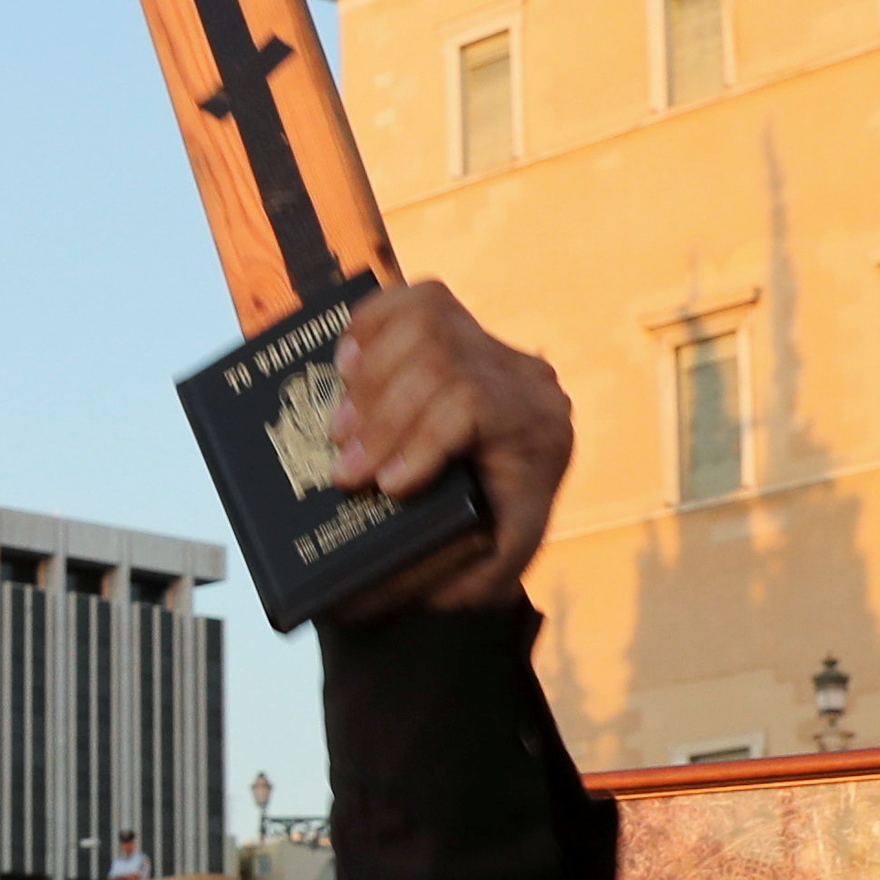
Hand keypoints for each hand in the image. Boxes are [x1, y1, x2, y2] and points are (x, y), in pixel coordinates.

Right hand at [327, 280, 572, 615]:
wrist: (508, 496)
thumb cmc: (492, 535)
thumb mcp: (493, 569)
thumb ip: (466, 581)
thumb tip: (414, 580)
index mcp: (539, 430)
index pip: (474, 403)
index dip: (420, 437)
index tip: (386, 485)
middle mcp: (524, 377)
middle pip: (441, 365)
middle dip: (382, 419)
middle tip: (343, 472)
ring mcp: (491, 343)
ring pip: (425, 324)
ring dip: (369, 377)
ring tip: (340, 430)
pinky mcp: (460, 324)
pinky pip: (416, 299)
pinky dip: (372, 325)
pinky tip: (345, 365)